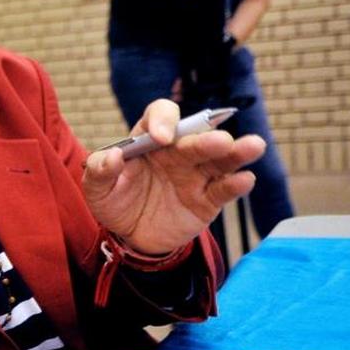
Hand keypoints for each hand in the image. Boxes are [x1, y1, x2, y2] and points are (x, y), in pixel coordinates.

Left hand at [82, 99, 264, 254]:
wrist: (129, 234)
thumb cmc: (114, 200)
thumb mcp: (96, 188)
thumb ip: (99, 170)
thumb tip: (112, 156)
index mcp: (150, 138)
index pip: (161, 115)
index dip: (162, 120)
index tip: (159, 138)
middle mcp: (177, 151)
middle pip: (196, 138)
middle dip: (207, 139)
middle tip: (219, 141)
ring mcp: (196, 174)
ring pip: (220, 159)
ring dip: (237, 152)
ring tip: (253, 146)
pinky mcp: (208, 199)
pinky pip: (224, 189)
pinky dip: (236, 184)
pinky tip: (244, 179)